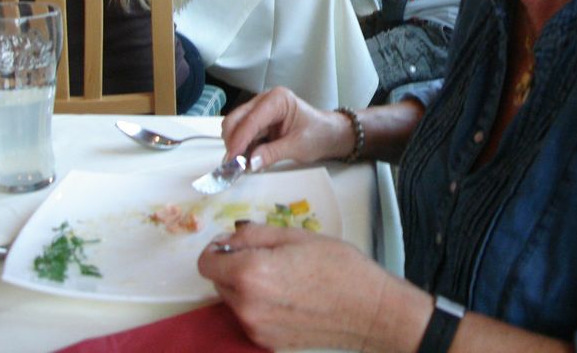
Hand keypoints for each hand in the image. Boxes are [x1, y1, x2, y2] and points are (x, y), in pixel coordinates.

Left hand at [198, 223, 429, 351]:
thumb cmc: (339, 266)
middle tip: (267, 256)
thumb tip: (228, 236)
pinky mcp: (266, 342)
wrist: (368, 310)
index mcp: (250, 272)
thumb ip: (254, 234)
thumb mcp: (296, 236)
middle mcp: (246, 304)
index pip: (207, 261)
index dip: (218, 248)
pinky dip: (259, 305)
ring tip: (283, 277)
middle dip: (234, 266)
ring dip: (246, 286)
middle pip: (218, 281)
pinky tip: (289, 296)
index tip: (234, 243)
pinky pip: (250, 317)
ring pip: (234, 300)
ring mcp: (255, 327)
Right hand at [221, 87, 352, 169]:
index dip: (239, 139)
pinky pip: (242, 135)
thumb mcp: (298, 146)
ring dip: (235, 147)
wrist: (329, 134)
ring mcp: (260, 111)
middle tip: (232, 165)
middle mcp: (265, 101)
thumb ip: (273, 153)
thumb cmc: (319, 134)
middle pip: (236, 119)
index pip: (252, 119)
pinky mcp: (258, 123)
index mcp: (278, 99)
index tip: (231, 159)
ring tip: (239, 166)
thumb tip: (250, 162)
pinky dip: (241, 148)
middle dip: (232, 142)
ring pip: (236, 127)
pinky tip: (245, 161)